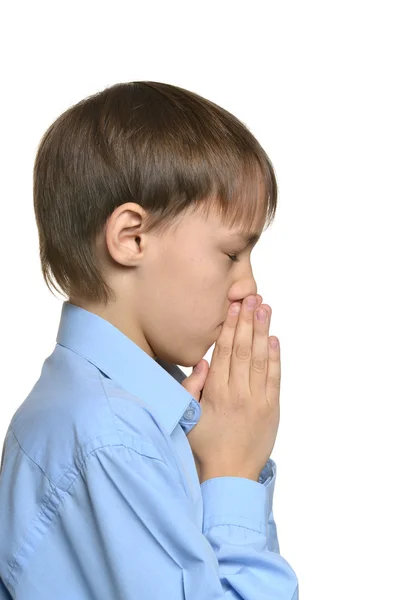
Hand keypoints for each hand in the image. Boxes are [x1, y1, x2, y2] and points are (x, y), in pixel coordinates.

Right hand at [183, 295, 280, 482]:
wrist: (229, 477)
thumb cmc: (204, 447)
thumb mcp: (187, 417)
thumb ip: (192, 388)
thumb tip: (203, 361)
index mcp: (216, 392)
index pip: (224, 351)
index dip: (230, 326)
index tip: (234, 307)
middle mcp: (238, 393)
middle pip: (244, 349)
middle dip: (248, 321)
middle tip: (252, 297)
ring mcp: (258, 401)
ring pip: (261, 359)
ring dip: (263, 332)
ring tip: (265, 309)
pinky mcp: (272, 410)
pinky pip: (274, 379)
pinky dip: (275, 358)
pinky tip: (274, 340)